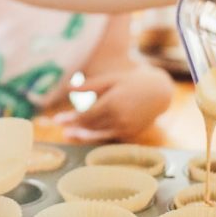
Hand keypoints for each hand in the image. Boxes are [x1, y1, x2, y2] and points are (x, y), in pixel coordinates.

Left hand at [52, 67, 173, 142]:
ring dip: (84, 135)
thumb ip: (89, 87)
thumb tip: (67, 89)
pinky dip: (98, 135)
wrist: (159, 92)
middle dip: (75, 127)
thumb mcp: (110, 80)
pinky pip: (110, 136)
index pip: (85, 115)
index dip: (70, 119)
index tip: (56, 120)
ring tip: (70, 134)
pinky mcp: (130, 134)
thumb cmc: (132, 82)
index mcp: (112, 103)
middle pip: (90, 126)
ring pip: (99, 134)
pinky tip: (88, 133)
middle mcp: (119, 118)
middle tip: (61, 128)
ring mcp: (126, 128)